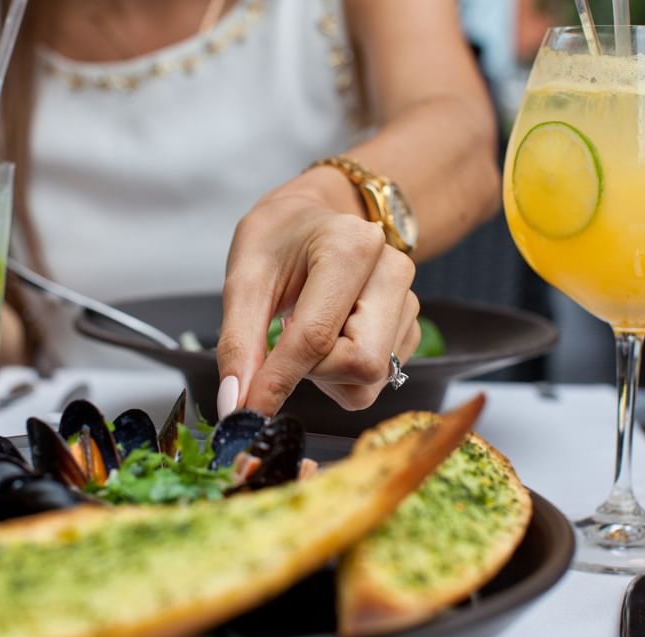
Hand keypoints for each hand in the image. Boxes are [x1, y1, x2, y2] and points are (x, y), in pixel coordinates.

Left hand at [216, 189, 420, 416]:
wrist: (314, 219)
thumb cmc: (280, 241)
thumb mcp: (245, 278)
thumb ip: (238, 343)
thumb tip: (234, 403)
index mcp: (353, 246)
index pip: (318, 337)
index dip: (278, 380)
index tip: (247, 409)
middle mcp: (393, 272)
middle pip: (362, 364)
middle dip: (315, 370)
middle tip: (287, 340)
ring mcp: (408, 302)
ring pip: (370, 380)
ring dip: (326, 372)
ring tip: (307, 328)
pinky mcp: (409, 329)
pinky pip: (376, 381)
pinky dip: (341, 373)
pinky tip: (330, 336)